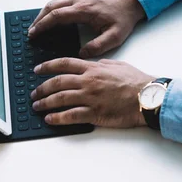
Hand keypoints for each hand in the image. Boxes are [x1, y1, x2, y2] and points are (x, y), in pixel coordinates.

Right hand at [28, 0, 145, 57]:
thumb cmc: (124, 16)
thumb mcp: (115, 36)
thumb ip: (98, 46)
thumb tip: (82, 54)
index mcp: (85, 9)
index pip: (57, 16)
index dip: (43, 25)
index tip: (34, 33)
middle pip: (51, 6)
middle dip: (39, 19)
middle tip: (31, 32)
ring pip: (55, 1)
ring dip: (44, 13)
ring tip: (37, 26)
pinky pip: (62, 0)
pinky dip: (52, 8)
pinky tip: (51, 17)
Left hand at [30, 58, 154, 127]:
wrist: (147, 96)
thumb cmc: (136, 81)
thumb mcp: (118, 64)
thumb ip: (102, 63)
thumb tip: (93, 62)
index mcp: (93, 68)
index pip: (64, 64)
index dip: (47, 66)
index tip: (37, 69)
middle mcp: (88, 81)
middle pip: (57, 82)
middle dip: (42, 87)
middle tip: (34, 92)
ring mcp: (90, 97)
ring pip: (60, 99)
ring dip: (45, 103)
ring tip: (37, 106)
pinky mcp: (94, 113)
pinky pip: (71, 115)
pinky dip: (58, 118)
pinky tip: (50, 119)